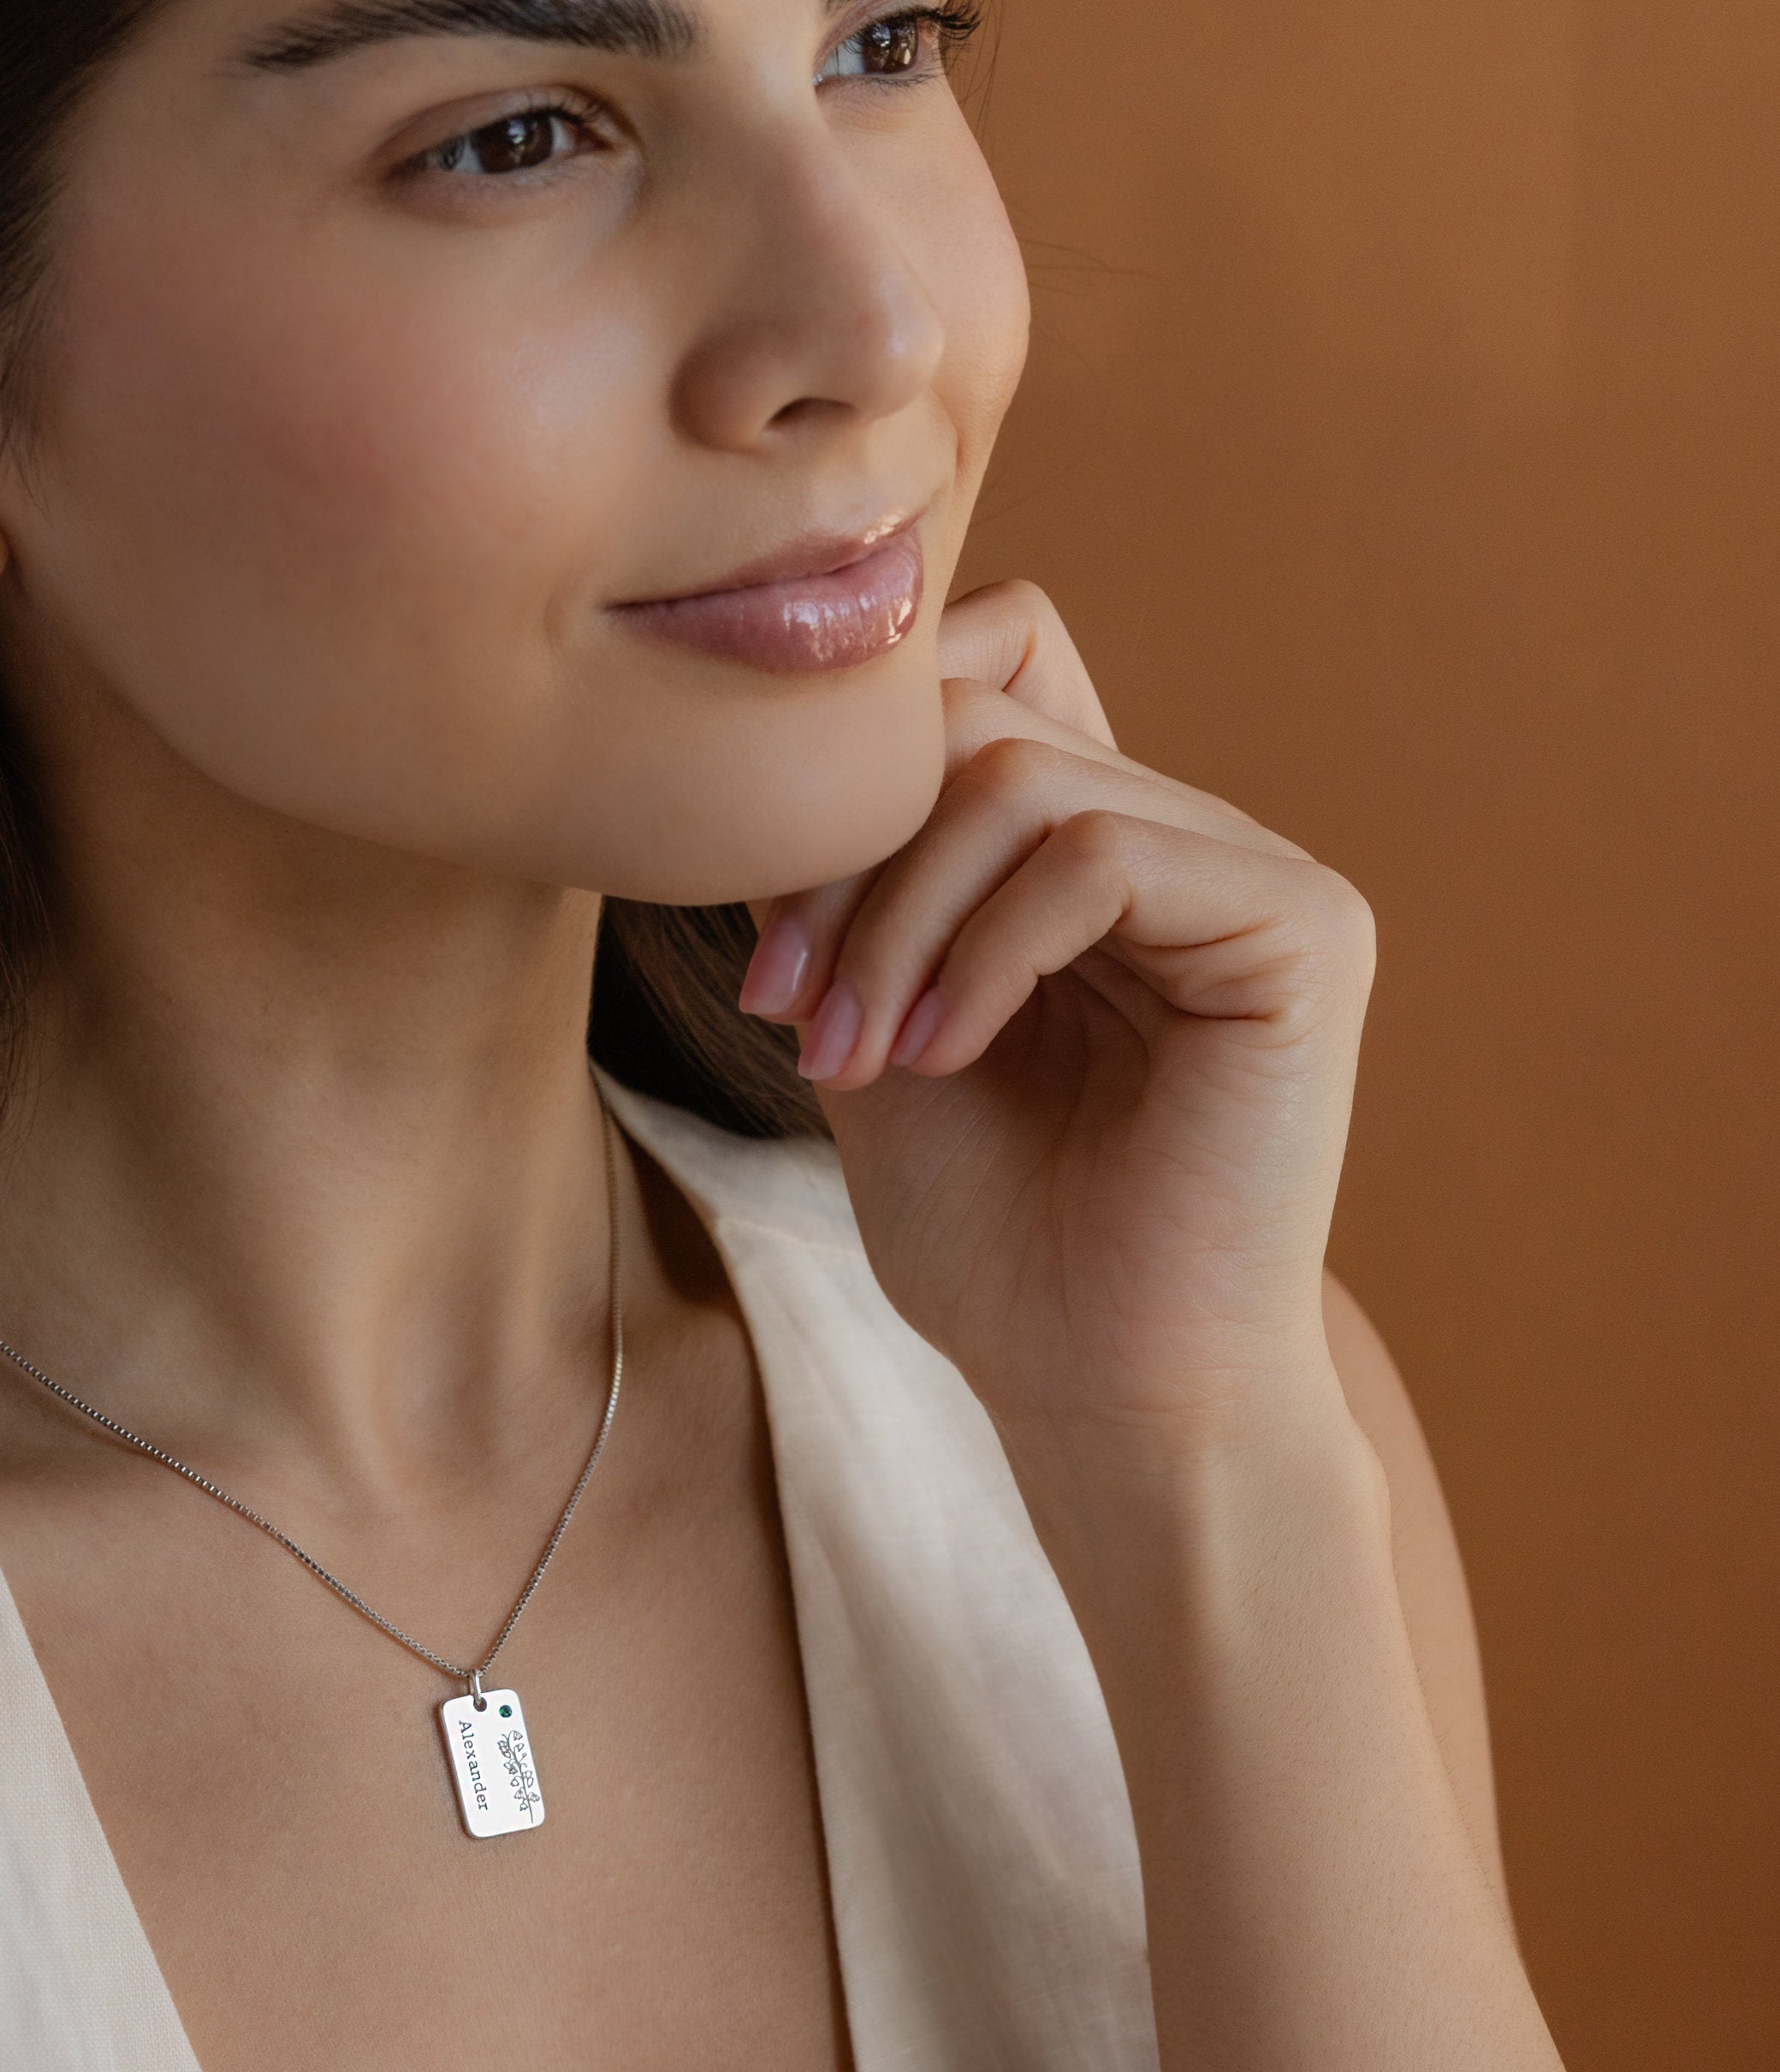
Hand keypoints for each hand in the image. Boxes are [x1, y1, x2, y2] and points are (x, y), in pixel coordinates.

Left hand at [739, 580, 1376, 1437]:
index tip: (770, 957)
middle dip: (846, 868)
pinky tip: (943, 1057)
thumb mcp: (872, 1026)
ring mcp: (1252, 874)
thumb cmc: (995, 1241)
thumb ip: (847, 886)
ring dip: (896, 923)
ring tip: (857, 1060)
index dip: (853, 777)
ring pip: (1019, 779)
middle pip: (972, 722)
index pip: (975, 680)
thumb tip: (770, 753)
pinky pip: (1100, 853)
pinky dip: (985, 951)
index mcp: (1092, 855)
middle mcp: (1184, 839)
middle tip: (788, 1012)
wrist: (1099, 1391)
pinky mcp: (1301, 928)